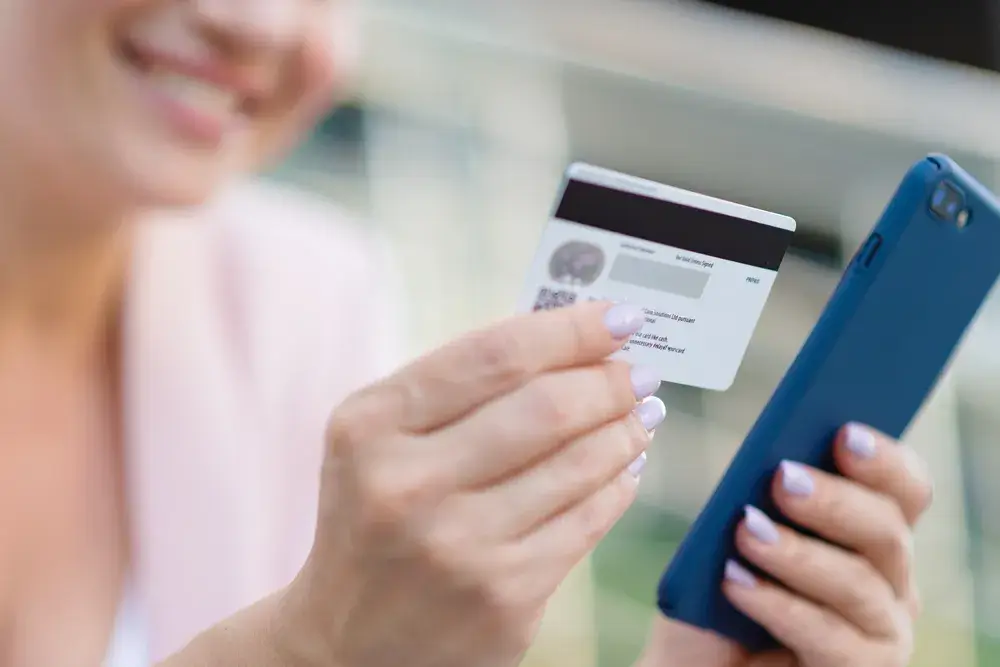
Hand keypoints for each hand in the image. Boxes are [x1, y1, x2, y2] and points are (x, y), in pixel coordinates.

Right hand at [285, 302, 666, 666]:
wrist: (347, 640)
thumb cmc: (374, 517)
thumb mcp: (379, 440)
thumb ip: (457, 388)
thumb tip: (571, 346)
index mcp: (371, 425)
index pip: (494, 355)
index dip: (571, 329)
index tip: (620, 317)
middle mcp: (409, 483)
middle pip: (547, 407)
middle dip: (610, 381)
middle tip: (637, 373)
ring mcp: (459, 545)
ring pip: (578, 464)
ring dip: (625, 430)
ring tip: (640, 414)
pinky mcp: (503, 595)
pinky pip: (587, 522)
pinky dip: (617, 484)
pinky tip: (625, 468)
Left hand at [639, 424, 932, 666]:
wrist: (697, 666)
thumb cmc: (718, 599)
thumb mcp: (729, 539)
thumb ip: (756, 501)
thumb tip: (770, 459)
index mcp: (869, 532)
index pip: (903, 489)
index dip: (882, 460)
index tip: (843, 432)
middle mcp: (890, 581)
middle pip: (888, 532)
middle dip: (835, 500)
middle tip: (782, 478)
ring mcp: (880, 631)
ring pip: (860, 584)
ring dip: (799, 553)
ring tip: (746, 530)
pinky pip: (832, 639)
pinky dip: (782, 605)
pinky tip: (736, 582)